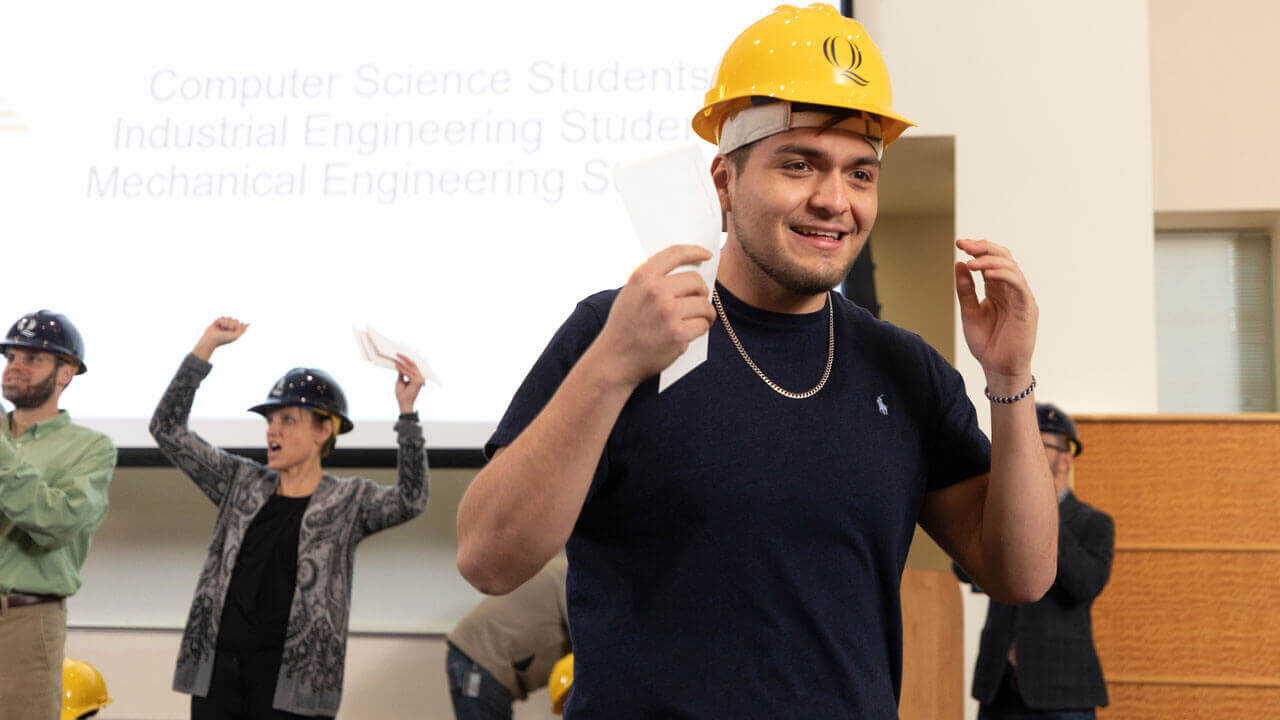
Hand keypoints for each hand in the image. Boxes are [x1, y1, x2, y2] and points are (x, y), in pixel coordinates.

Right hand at [192, 317, 248, 361]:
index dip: (237, 325)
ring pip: (229, 318)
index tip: (232, 329)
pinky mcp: (218, 322)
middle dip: (232, 324)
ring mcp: (224, 325)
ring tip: (222, 327)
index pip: (240, 324)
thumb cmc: (223, 339)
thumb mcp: (235, 336)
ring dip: (226, 322)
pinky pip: (222, 317)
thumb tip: (247, 324)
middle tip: (228, 328)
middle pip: (235, 320)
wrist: (210, 339)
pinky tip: (218, 325)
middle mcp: (230, 328)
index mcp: (235, 332)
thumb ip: (241, 330)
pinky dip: (221, 321)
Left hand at [393, 353, 425, 413]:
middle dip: (405, 359)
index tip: (400, 355)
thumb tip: (399, 364)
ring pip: (410, 368)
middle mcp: (421, 378)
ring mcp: (420, 379)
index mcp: (418, 377)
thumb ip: (401, 373)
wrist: (403, 403)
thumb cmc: (402, 394)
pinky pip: (408, 372)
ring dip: (402, 362)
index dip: (407, 360)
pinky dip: (401, 368)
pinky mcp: (417, 381)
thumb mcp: (400, 381)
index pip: (413, 366)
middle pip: (413, 365)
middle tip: (398, 354)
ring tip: (395, 358)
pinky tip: (396, 365)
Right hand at [593, 244, 715, 388]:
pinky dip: (701, 328)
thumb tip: (689, 271)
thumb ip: (654, 279)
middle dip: (701, 291)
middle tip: (698, 301)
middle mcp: (655, 291)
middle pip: (696, 281)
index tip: (706, 255)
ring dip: (705, 313)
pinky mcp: (678, 334)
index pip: (676, 253)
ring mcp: (668, 313)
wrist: (615, 359)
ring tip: (697, 319)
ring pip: (704, 304)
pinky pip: (703, 324)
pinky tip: (690, 332)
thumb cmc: (625, 326)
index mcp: (643, 276)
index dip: (695, 251)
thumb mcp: (631, 293)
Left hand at [954, 239, 1036, 393]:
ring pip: (1012, 268)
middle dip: (984, 248)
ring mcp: (1021, 298)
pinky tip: (987, 275)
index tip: (959, 244)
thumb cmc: (986, 343)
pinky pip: (1019, 286)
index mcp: (997, 289)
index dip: (977, 249)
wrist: (998, 369)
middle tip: (964, 245)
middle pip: (1003, 258)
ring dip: (991, 261)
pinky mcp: (1027, 309)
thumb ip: (965, 290)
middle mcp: (1011, 290)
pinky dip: (1004, 276)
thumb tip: (959, 264)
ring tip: (972, 262)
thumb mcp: (969, 312)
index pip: (991, 261)